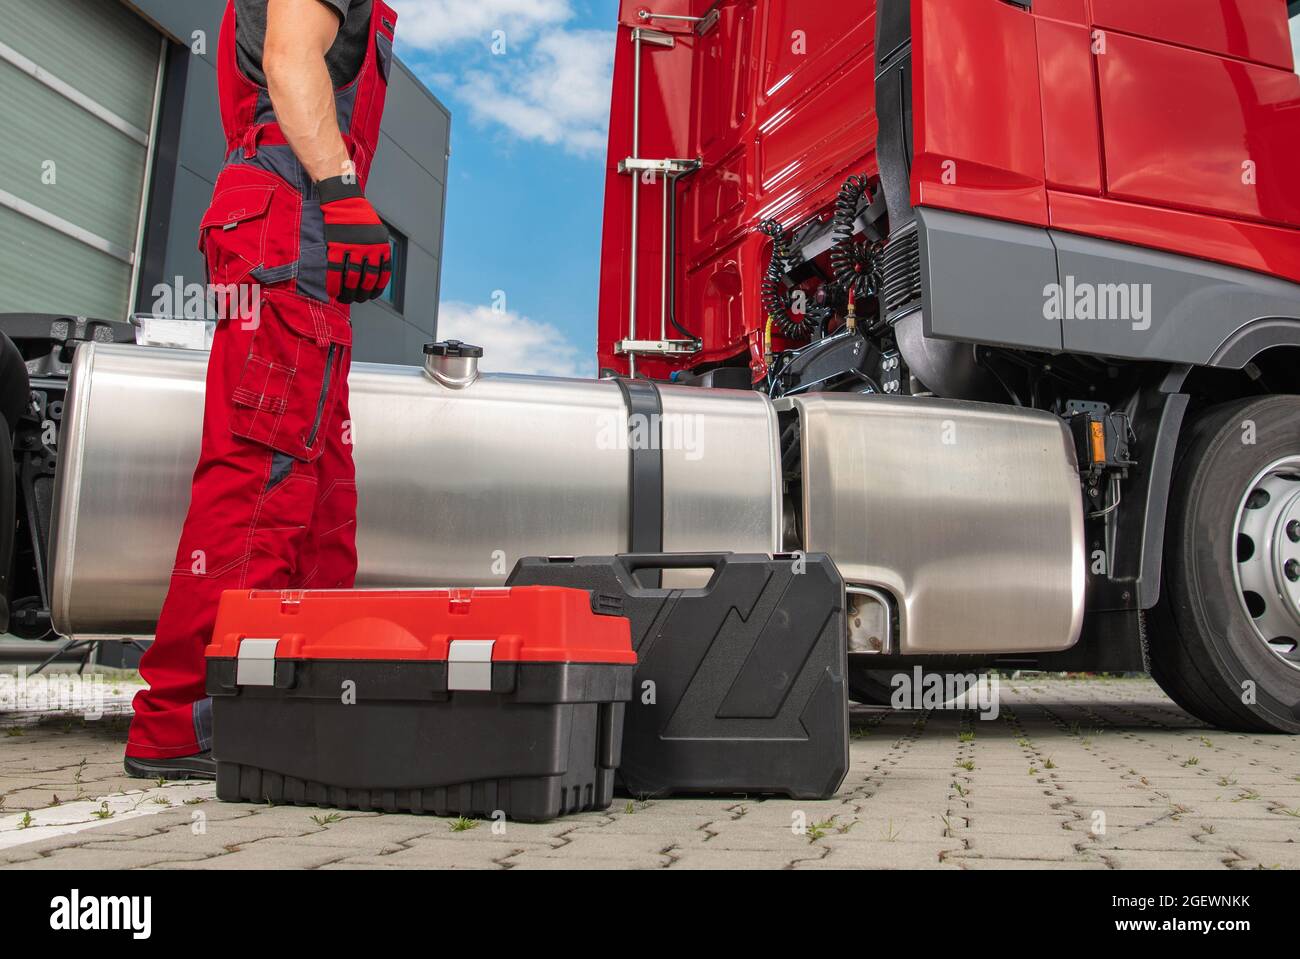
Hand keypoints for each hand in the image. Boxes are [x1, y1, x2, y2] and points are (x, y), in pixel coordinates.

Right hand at [317, 175, 391, 303]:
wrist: (343, 199)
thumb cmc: (359, 215)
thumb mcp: (377, 232)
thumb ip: (378, 249)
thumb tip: (376, 268)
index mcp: (382, 246)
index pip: (383, 275)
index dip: (377, 288)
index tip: (371, 295)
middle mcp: (370, 249)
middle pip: (368, 280)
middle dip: (362, 294)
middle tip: (356, 300)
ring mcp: (353, 248)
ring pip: (352, 278)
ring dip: (348, 292)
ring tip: (344, 299)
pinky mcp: (336, 246)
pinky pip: (335, 269)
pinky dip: (334, 283)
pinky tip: (332, 291)